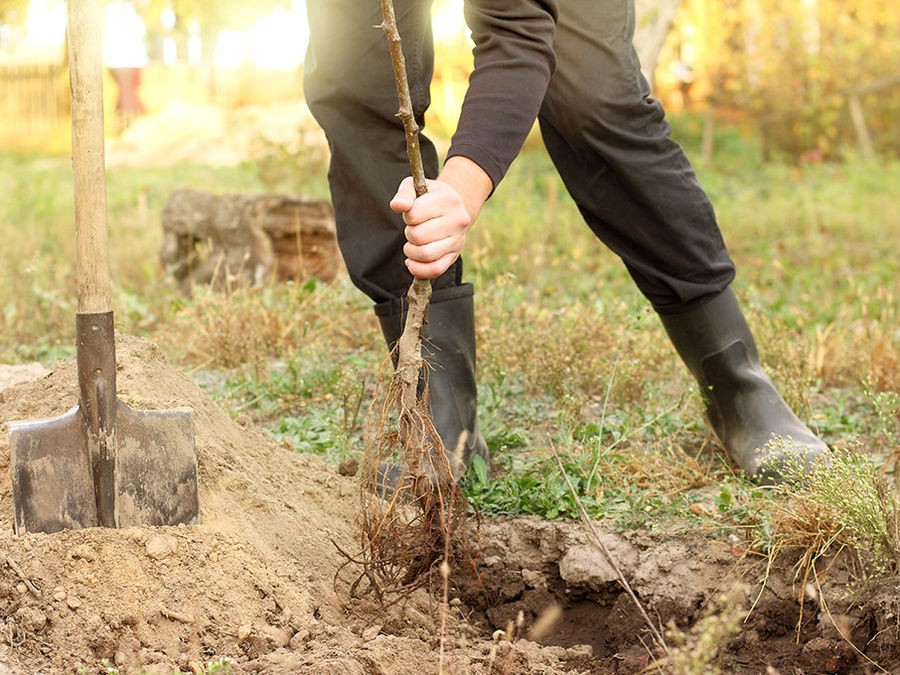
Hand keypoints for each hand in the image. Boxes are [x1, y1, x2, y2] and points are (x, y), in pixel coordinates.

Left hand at [389, 156, 492, 279]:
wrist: (453, 208)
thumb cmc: (429, 197)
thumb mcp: (415, 187)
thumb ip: (404, 194)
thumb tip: (397, 206)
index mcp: (448, 200)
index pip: (414, 215)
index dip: (407, 216)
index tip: (412, 214)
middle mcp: (457, 221)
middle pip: (418, 236)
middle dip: (409, 234)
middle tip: (413, 229)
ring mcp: (458, 240)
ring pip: (426, 254)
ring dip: (411, 252)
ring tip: (412, 244)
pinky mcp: (454, 256)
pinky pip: (435, 270)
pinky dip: (418, 270)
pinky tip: (412, 262)